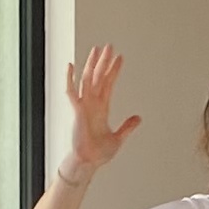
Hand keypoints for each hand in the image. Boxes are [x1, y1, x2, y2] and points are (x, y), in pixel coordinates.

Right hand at [62, 45, 140, 179]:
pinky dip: (70, 79)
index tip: (119, 58)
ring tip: (97, 50)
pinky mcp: (77, 111)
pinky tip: (71, 66)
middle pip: (99, 77)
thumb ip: (127, 127)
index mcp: (102, 109)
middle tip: (109, 46)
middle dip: (104, 61)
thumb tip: (138, 118)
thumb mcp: (118, 138)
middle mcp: (92, 104)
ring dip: (92, 64)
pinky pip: (72, 92)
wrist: (88, 162)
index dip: (114, 70)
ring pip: (88, 79)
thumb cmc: (98, 153)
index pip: (109, 84)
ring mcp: (84, 106)